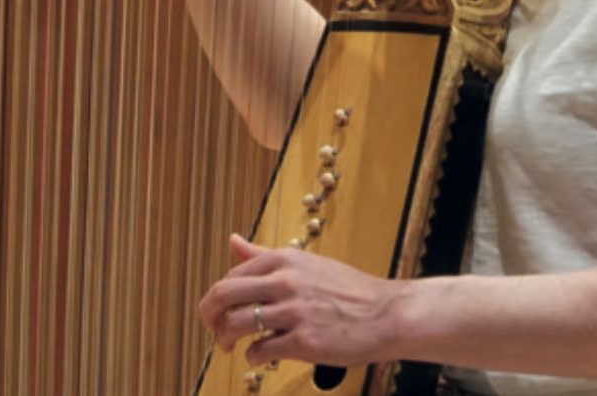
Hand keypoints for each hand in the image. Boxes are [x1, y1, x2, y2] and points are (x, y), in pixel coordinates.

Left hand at [196, 235, 404, 367]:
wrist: (388, 314)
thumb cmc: (348, 290)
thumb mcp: (305, 263)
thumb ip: (264, 255)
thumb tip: (233, 240)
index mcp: (284, 260)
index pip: (231, 275)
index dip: (218, 296)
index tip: (220, 310)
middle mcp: (286, 282)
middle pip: (223, 295)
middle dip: (208, 315)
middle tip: (212, 328)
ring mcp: (294, 312)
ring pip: (237, 324)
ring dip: (225, 339)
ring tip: (231, 346)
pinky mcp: (304, 342)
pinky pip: (261, 350)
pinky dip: (253, 356)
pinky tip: (261, 355)